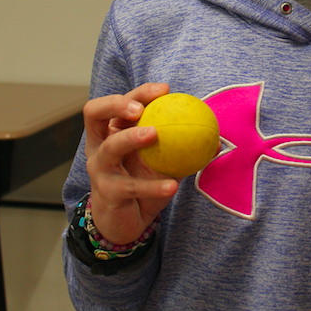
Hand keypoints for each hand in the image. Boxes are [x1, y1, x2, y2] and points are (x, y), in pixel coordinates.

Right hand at [83, 82, 178, 244]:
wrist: (128, 220)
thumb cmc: (145, 181)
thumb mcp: (165, 161)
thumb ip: (184, 147)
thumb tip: (216, 140)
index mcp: (112, 130)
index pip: (119, 102)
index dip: (139, 92)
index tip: (165, 89)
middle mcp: (99, 145)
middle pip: (94, 113)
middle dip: (116, 104)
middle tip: (140, 108)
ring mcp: (99, 168)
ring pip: (110, 147)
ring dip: (130, 137)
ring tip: (153, 133)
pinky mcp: (106, 192)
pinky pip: (131, 186)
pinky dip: (152, 185)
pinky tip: (173, 185)